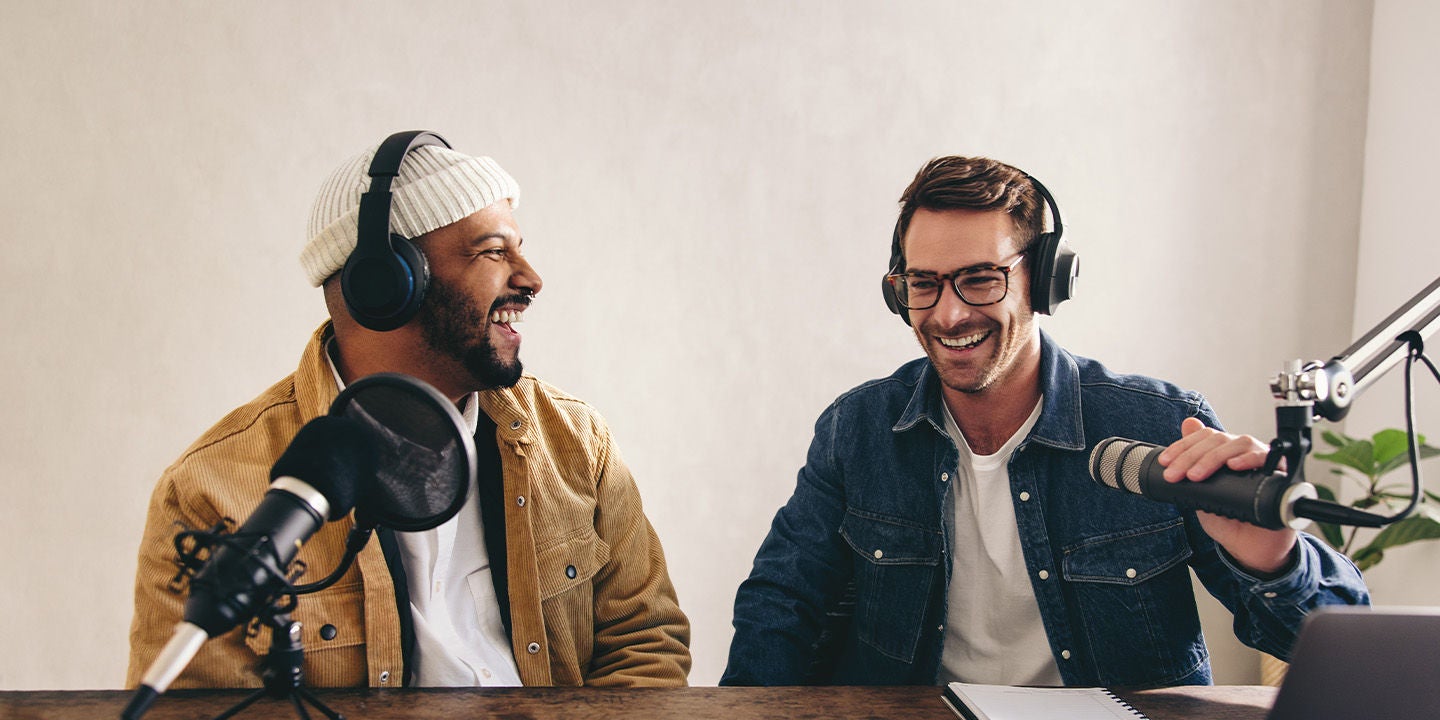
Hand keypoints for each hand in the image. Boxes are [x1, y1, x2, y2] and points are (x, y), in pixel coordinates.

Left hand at [1156, 418, 1297, 574]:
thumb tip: (1187, 425)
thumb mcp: (1200, 492)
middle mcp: (1244, 452)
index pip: (1205, 437)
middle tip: (1176, 475)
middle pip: (1219, 439)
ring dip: (1214, 457)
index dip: (1184, 446)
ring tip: (1197, 475)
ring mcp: (1262, 460)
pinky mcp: (1280, 473)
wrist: (1249, 546)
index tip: (1165, 462)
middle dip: (1192, 456)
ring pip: (1241, 443)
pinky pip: (1268, 458)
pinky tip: (1234, 465)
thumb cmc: (1227, 518)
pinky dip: (1249, 459)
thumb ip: (1192, 464)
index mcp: (1225, 452)